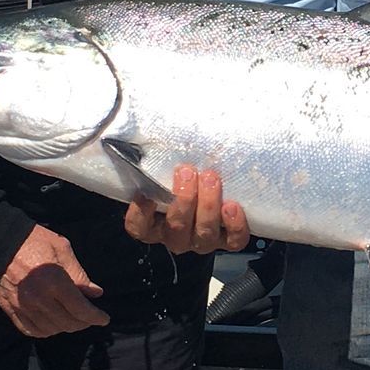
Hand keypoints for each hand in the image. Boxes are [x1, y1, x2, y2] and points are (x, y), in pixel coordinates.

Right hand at [0, 227, 108, 335]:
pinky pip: (31, 330)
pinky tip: (53, 325)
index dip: (95, 317)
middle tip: (89, 317)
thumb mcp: (62, 248)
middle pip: (68, 323)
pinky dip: (45, 332)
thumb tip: (96, 293)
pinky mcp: (11, 310)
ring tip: (73, 320)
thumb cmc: (34, 240)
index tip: (104, 319)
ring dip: (66, 328)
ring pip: (51, 330)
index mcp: (55, 281)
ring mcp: (24, 307)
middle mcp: (39, 299)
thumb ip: (80, 274)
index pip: (80, 309)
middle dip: (83, 323)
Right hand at [124, 166, 250, 256]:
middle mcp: (177, 236)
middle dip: (182, 200)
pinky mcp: (229, 240)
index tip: (145, 192)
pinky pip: (233, 240)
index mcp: (154, 223)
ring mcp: (203, 240)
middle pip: (176, 227)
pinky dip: (234, 225)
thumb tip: (136, 129)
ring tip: (211, 179)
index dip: (141, 213)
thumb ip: (153, 159)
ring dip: (208, 205)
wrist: (213, 181)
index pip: (139, 226)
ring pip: (204, 233)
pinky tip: (232, 206)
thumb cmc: (184, 173)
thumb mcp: (163, 166)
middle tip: (186, 172)